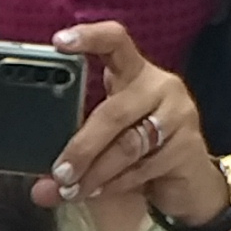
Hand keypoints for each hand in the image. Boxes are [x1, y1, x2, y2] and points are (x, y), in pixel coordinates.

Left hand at [34, 20, 222, 223]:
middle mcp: (159, 86)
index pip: (115, 42)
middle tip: (59, 173)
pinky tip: (97, 192)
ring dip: (95, 173)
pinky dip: (115, 184)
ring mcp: (178, 114)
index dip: (89, 38)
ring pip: (127, 145)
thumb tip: (41, 191)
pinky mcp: (188, 146)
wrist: (189, 184)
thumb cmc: (139, 153)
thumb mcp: (104, 147)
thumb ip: (73, 162)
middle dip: (82, 147)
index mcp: (133, 73)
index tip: (58, 42)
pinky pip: (143, 167)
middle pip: (114, 112)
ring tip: (71, 190)